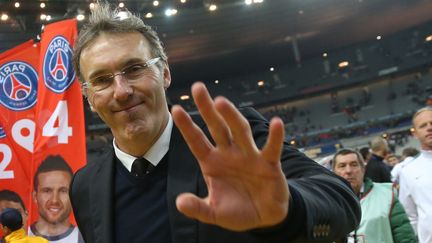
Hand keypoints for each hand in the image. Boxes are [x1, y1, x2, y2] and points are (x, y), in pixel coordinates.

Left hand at [171, 82, 289, 230]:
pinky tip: (276, 123)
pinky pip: (271, 148)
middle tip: (198, 88)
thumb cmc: (238, 211)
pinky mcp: (269, 163)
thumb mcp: (214, 213)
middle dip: (207, 109)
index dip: (187, 127)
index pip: (197, 141)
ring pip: (240, 132)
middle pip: (217, 128)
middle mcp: (230, 154)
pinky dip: (275, 137)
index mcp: (213, 162)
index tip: (175, 110)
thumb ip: (198, 208)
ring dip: (232, 117)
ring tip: (222, 102)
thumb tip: (180, 202)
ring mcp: (249, 156)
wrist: (264, 217)